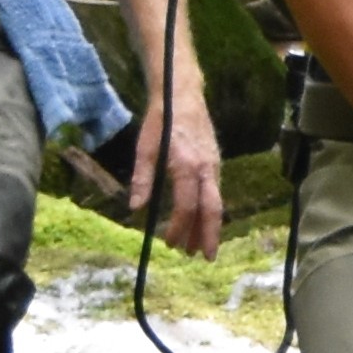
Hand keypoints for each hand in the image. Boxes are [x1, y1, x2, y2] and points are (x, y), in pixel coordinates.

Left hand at [131, 78, 227, 253]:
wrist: (183, 94)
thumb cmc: (161, 120)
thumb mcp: (145, 148)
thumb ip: (142, 179)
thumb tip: (136, 209)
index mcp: (186, 166)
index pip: (186, 206)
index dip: (178, 228)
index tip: (168, 243)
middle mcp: (206, 168)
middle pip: (212, 209)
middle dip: (209, 235)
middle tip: (204, 258)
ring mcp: (214, 165)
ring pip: (216, 202)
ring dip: (209, 226)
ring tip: (199, 247)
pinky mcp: (215, 163)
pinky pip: (216, 192)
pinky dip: (210, 211)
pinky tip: (201, 221)